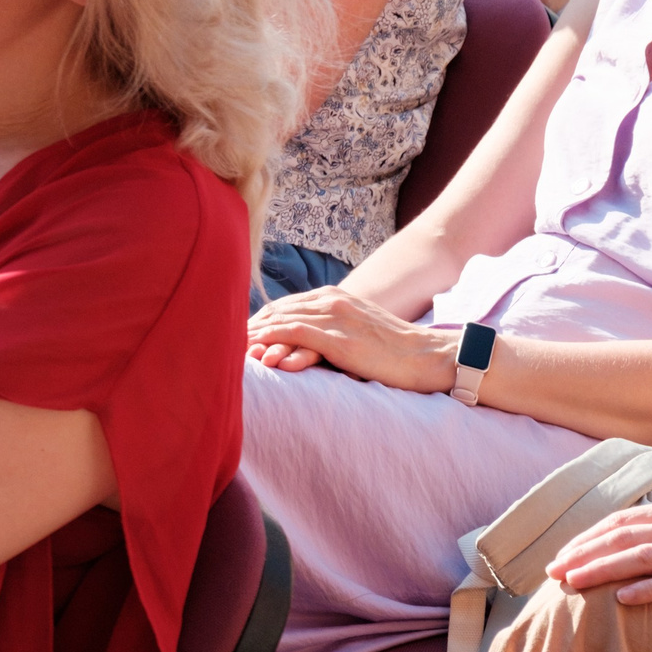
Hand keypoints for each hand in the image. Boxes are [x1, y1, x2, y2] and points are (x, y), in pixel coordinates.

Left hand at [245, 285, 460, 391]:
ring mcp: (335, 317)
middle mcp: (330, 300)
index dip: (260, 320)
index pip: (285, 305)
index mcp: (334, 296)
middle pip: (277, 310)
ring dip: (254, 335)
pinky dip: (271, 340)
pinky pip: (295, 334)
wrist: (427, 355)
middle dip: (250, 327)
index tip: (240, 335)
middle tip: (225, 343)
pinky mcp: (339, 338)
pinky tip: (255, 351)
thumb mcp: (358, 329)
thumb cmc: (394, 350)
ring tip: (231, 349)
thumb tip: (307, 340)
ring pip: (281, 320)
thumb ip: (332, 327)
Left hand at [547, 498, 651, 603]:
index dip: (588, 537)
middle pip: (622, 536)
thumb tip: (630, 534)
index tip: (563, 555)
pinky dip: (648, 589)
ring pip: (641, 556)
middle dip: (583, 553)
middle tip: (554, 572)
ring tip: (574, 583)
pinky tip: (623, 598)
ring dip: (602, 569)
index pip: (621, 521)